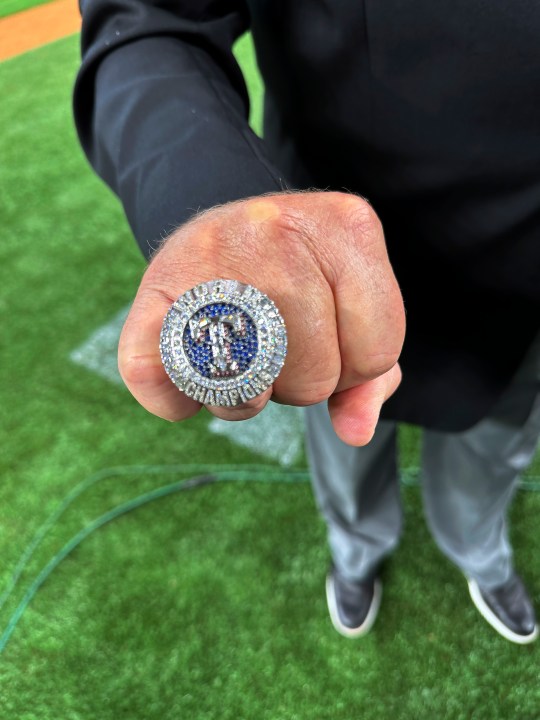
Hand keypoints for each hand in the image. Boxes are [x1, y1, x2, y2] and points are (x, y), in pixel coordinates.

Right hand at [118, 191, 404, 445]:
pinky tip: (193, 368)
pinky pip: (170, 392)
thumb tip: (356, 432)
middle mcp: (275, 228)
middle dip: (301, 381)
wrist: (217, 229)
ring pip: (251, 393)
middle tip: (275, 343)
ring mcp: (206, 256)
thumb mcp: (346, 303)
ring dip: (247, 398)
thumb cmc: (293, 278)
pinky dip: (182, 403)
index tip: (324, 334)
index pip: (377, 353)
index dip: (352, 366)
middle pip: (317, 377)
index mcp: (341, 225)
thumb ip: (368, 373)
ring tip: (238, 354)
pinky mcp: (151, 292)